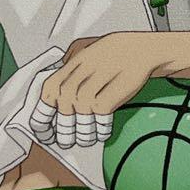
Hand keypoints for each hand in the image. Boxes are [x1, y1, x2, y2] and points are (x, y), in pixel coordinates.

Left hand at [31, 33, 155, 148]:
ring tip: (84, 140)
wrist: (145, 48)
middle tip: (64, 141)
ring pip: (80, 108)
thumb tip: (54, 95)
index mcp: (76, 60)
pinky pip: (101, 111)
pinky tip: (101, 133)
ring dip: (81, 130)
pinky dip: (100, 126)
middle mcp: (85, 66)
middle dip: (62, 126)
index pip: (50, 87)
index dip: (44, 111)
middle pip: (64, 100)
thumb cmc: (118, 55)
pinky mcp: (117, 86)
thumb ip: (72, 69)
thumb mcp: (90, 53)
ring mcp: (101, 75)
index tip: (44, 129)